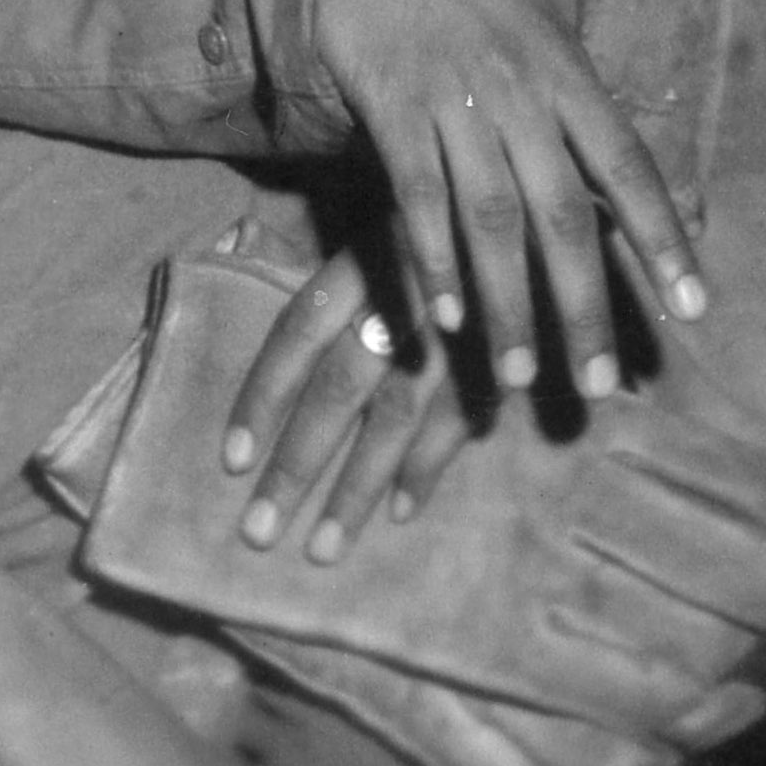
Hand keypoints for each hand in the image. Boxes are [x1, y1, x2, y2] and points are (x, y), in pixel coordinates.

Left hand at [217, 247, 476, 561]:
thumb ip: (313, 252)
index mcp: (365, 259)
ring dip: (356, 489)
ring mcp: (459, 334)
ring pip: (396, 420)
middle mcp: (405, 298)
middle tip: (258, 530)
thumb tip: (235, 246)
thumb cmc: (440, 228)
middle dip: (296, 465)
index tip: (231, 461)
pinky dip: (427, 470)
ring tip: (321, 549)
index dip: (262, 396)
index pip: (297, 333)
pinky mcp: (504, 360)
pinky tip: (398, 513)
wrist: (533, 216)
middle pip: (339, 389)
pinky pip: (459, 424)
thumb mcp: (375, 224)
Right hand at [308, 0, 702, 399]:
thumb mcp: (542, 32)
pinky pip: (418, 197)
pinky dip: (433, 260)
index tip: (694, 308)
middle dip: (583, 304)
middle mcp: (520, 92)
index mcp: (568, 74)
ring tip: (516, 372)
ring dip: (507, 302)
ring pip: (491, 219)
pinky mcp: (391, 109)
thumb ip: (576, 110)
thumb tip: (626, 189)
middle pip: (563, 214)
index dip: (664, 240)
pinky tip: (447, 317)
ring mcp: (455, 101)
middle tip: (596, 382)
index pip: (629, 168)